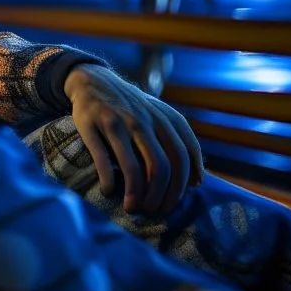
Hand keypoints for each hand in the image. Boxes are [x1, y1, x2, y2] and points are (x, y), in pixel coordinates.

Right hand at [63, 65, 204, 215]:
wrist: (92, 80)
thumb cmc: (131, 106)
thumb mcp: (160, 115)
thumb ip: (180, 142)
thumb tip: (198, 182)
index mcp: (165, 119)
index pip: (184, 157)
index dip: (181, 186)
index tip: (172, 202)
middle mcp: (144, 120)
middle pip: (162, 167)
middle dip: (160, 196)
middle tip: (152, 211)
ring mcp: (117, 122)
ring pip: (134, 167)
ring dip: (135, 195)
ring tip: (131, 208)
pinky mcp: (92, 125)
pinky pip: (103, 159)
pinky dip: (108, 180)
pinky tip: (108, 190)